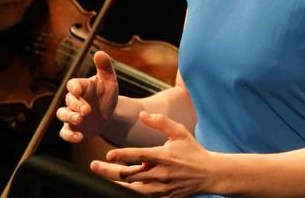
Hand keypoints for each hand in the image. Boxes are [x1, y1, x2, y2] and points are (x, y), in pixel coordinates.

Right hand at [57, 51, 118, 143]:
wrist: (109, 114)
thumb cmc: (107, 94)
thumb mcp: (110, 81)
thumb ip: (105, 67)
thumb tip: (99, 52)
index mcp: (81, 87)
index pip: (73, 85)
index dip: (74, 87)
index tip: (78, 90)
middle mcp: (73, 100)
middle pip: (68, 101)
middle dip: (76, 105)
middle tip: (87, 110)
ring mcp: (71, 114)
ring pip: (62, 115)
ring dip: (70, 118)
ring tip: (80, 120)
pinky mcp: (72, 128)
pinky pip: (65, 132)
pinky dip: (69, 135)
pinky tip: (79, 137)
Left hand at [91, 111, 213, 196]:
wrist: (210, 174)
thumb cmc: (193, 151)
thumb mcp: (180, 133)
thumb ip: (161, 122)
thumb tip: (142, 114)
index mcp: (164, 156)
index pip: (139, 155)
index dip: (122, 155)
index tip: (108, 154)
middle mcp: (161, 173)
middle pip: (129, 175)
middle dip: (108, 171)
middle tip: (94, 165)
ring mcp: (162, 187)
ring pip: (132, 189)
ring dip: (115, 185)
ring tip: (102, 180)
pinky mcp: (163, 197)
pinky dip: (130, 193)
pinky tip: (119, 189)